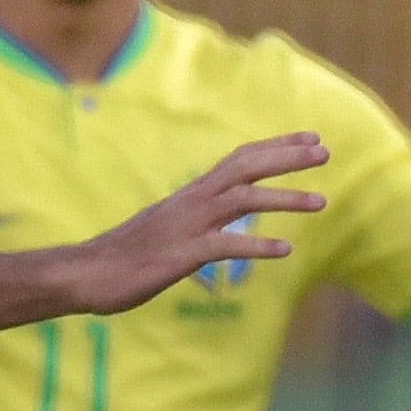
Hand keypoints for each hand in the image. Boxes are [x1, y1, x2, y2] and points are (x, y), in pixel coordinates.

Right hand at [72, 135, 328, 309]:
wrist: (84, 274)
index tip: (311, 137)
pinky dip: (257, 245)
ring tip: (322, 201)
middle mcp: (192, 202)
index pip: (239, 159)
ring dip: (284, 198)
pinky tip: (286, 250)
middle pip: (245, 167)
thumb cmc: (126, 254)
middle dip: (287, 157)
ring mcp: (187, 226)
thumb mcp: (168, 227)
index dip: (276, 147)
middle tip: (326, 151)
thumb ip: (196, 218)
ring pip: (242, 200)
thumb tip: (220, 219)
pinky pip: (225, 246)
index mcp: (191, 194)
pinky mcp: (181, 255)